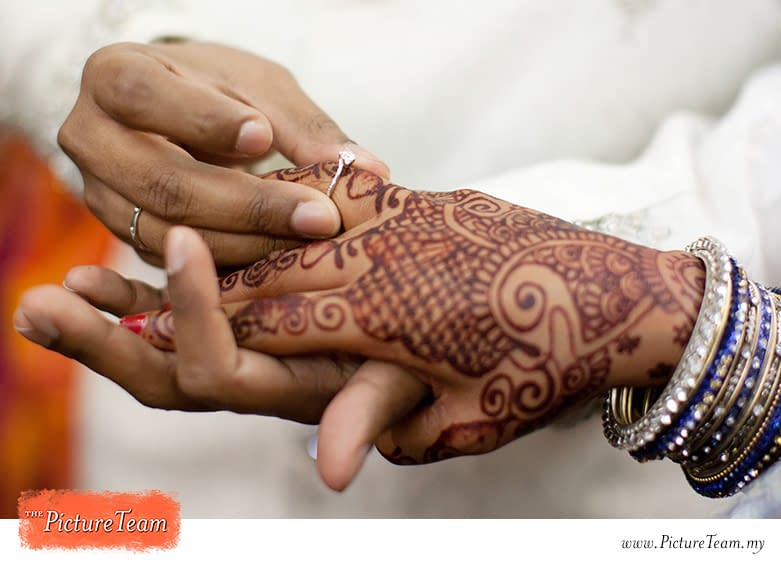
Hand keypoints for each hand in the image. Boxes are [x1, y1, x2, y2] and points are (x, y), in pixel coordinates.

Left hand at [13, 224, 426, 490]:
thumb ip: (366, 412)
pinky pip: (169, 321)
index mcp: (285, 388)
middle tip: (41, 306)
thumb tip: (334, 474)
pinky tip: (90, 277)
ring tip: (48, 293)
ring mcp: (235, 350)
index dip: (194, 312)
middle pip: (161, 376)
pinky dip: (128, 303)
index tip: (183, 236)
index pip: (217, 368)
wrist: (421, 311)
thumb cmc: (419, 343)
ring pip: (152, 352)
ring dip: (97, 326)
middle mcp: (249, 376)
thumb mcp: (402, 371)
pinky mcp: (233, 323)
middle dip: (101, 345)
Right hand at [58, 41, 388, 266]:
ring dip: (247, 245)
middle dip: (249, 206)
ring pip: (169, 233)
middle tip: (320, 217)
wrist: (175, 114)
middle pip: (164, 182)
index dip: (206, 122)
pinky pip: (174, 262)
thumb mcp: (258, 87)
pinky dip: (231, 266)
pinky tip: (281, 267)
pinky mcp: (122, 236)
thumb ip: (305, 127)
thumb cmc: (217, 90)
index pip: (148, 99)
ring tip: (312, 244)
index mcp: (114, 76)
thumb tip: (369, 171)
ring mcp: (100, 194)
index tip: (265, 138)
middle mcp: (91, 138)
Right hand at [133, 164, 705, 464]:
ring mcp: (411, 219)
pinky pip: (354, 196)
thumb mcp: (468, 417)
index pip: (279, 320)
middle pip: (282, 268)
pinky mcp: (436, 200)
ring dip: (263, 242)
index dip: (222, 325)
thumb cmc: (545, 368)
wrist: (620, 298)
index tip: (174, 324)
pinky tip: (289, 205)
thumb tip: (329, 467)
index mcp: (384, 318)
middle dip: (225, 284)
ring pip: (310, 227)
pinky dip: (312, 206)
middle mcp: (387, 259)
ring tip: (219, 249)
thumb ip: (389, 425)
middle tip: (174, 286)